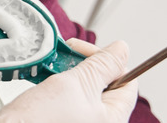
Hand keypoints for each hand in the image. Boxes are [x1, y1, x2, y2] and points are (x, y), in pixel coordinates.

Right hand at [0, 39, 137, 122]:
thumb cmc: (40, 122)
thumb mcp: (76, 84)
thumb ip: (101, 65)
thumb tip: (122, 50)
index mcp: (113, 118)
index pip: (127, 82)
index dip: (109, 60)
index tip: (85, 50)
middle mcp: (100, 122)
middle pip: (105, 84)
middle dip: (85, 64)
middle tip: (66, 55)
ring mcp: (81, 122)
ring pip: (84, 89)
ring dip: (68, 72)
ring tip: (52, 66)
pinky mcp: (64, 121)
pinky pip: (68, 98)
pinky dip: (58, 84)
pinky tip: (45, 79)